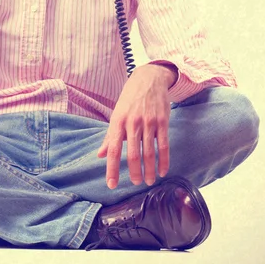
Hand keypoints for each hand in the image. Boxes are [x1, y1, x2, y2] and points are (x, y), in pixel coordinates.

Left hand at [97, 64, 174, 187]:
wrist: (148, 79)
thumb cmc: (129, 100)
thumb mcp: (116, 114)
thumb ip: (110, 136)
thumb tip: (100, 155)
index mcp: (118, 122)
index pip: (113, 150)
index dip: (112, 169)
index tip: (111, 184)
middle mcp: (132, 122)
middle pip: (133, 154)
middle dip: (134, 172)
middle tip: (135, 183)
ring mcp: (148, 122)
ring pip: (149, 152)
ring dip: (149, 170)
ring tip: (148, 181)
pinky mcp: (162, 121)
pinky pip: (163, 145)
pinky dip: (163, 161)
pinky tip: (162, 171)